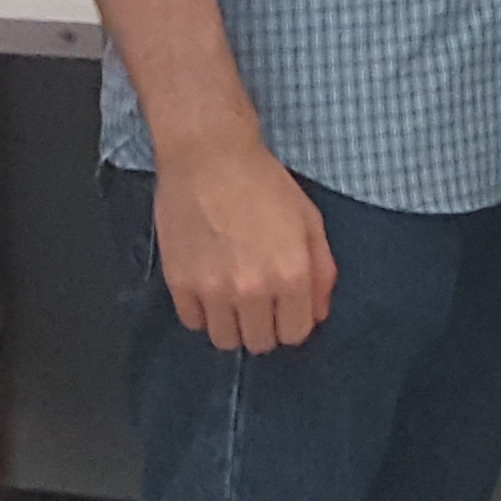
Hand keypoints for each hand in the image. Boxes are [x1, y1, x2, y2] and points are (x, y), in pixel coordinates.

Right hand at [153, 139, 339, 353]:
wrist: (208, 157)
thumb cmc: (264, 184)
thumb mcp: (309, 220)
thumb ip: (321, 271)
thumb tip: (318, 314)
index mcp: (291, 275)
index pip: (295, 334)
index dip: (293, 323)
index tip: (285, 308)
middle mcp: (253, 290)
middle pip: (259, 343)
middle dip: (264, 327)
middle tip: (259, 301)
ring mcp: (213, 290)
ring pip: (224, 340)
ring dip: (232, 325)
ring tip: (232, 297)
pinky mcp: (179, 283)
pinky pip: (193, 323)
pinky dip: (202, 312)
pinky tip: (208, 287)